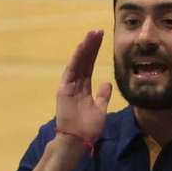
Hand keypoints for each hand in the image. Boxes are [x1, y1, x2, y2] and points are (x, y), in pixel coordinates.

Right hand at [54, 30, 112, 144]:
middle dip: (91, 45)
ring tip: (92, 34)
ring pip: (78, 62)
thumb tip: (107, 84)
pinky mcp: (64, 89)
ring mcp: (69, 86)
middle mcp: (75, 84)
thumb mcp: (100, 109)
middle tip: (98, 31)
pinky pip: (71, 70)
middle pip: (84, 61)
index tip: (101, 38)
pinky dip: (76, 58)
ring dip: (84, 47)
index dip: (95, 52)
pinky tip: (82, 46)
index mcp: (83, 88)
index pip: (89, 65)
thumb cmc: (88, 128)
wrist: (78, 140)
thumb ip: (102, 96)